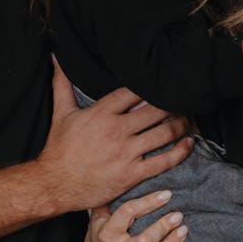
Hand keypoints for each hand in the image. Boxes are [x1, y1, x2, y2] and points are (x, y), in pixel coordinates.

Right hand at [38, 60, 193, 213]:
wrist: (54, 184)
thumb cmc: (58, 148)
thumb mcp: (61, 112)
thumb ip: (62, 83)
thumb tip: (56, 57)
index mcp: (101, 112)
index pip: (136, 92)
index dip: (153, 87)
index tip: (165, 85)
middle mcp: (116, 130)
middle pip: (156, 110)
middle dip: (174, 105)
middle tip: (183, 103)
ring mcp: (125, 152)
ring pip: (164, 133)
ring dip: (181, 125)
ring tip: (188, 121)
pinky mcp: (131, 174)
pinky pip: (164, 161)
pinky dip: (180, 151)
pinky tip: (188, 144)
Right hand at [86, 191, 187, 241]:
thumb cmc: (102, 228)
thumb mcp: (100, 213)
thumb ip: (111, 198)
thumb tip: (128, 176)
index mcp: (108, 232)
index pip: (128, 213)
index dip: (148, 202)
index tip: (166, 194)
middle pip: (143, 240)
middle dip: (162, 227)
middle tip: (178, 214)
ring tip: (183, 228)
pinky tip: (181, 239)